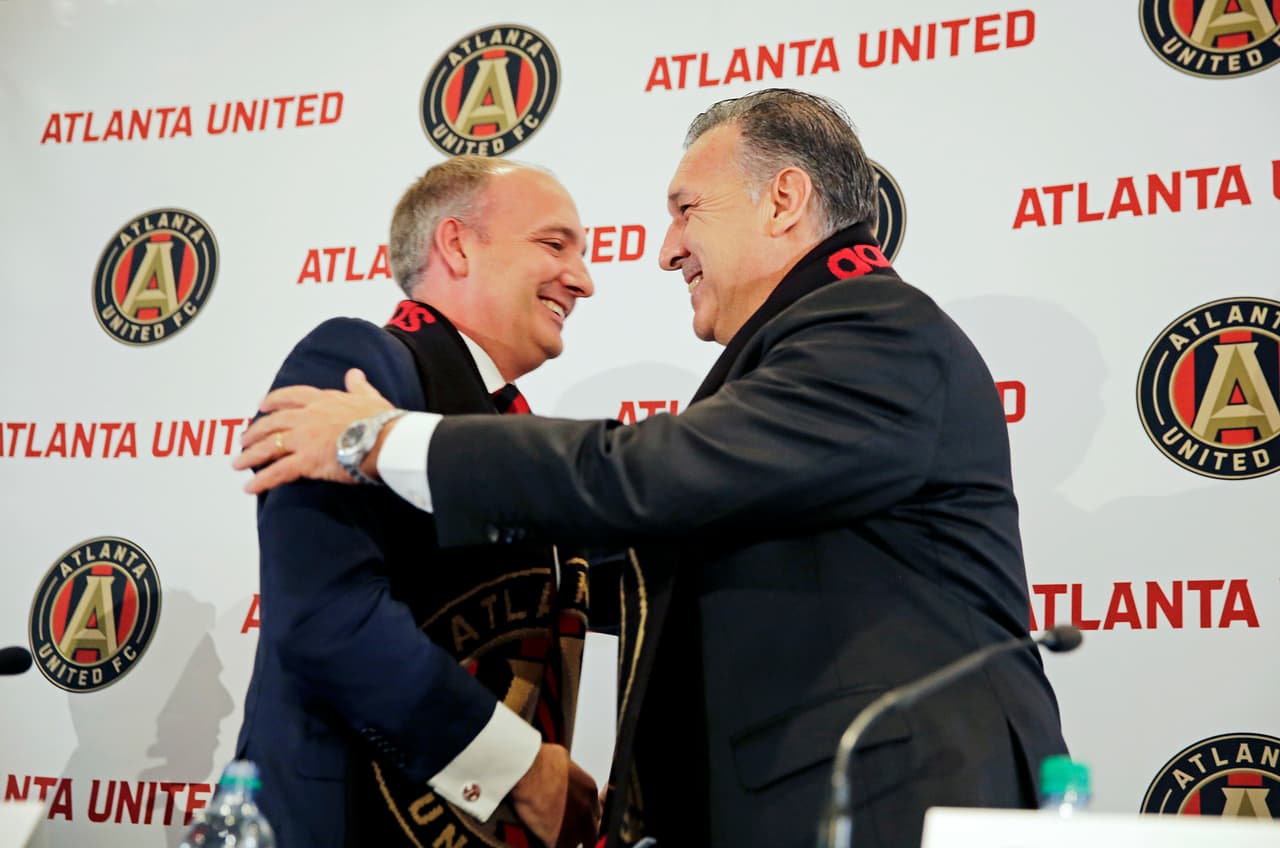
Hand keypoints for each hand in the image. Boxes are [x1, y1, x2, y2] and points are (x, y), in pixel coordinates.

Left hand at [232, 368, 393, 493]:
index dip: (274, 401)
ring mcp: (304, 439)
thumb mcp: (369, 397)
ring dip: (250, 455)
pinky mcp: (305, 461)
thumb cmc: (382, 420)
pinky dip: (262, 481)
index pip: (291, 396)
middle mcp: (307, 417)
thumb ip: (358, 386)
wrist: (386, 439)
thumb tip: (355, 374)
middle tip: (244, 439)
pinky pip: (277, 472)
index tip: (262, 405)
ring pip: (268, 446)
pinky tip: (249, 488)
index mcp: (322, 400)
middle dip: (255, 432)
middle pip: (272, 423)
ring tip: (238, 463)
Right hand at [511, 743, 600, 847]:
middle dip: (583, 835)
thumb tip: (566, 777)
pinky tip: (542, 838)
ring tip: (554, 835)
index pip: (595, 812)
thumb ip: (571, 775)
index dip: (585, 817)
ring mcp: (573, 827)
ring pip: (575, 843)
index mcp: (589, 790)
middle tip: (569, 832)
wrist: (527, 770)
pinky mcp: (556, 838)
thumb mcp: (564, 760)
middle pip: (592, 833)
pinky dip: (550, 844)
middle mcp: (585, 810)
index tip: (577, 818)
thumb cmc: (541, 760)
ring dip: (566, 841)